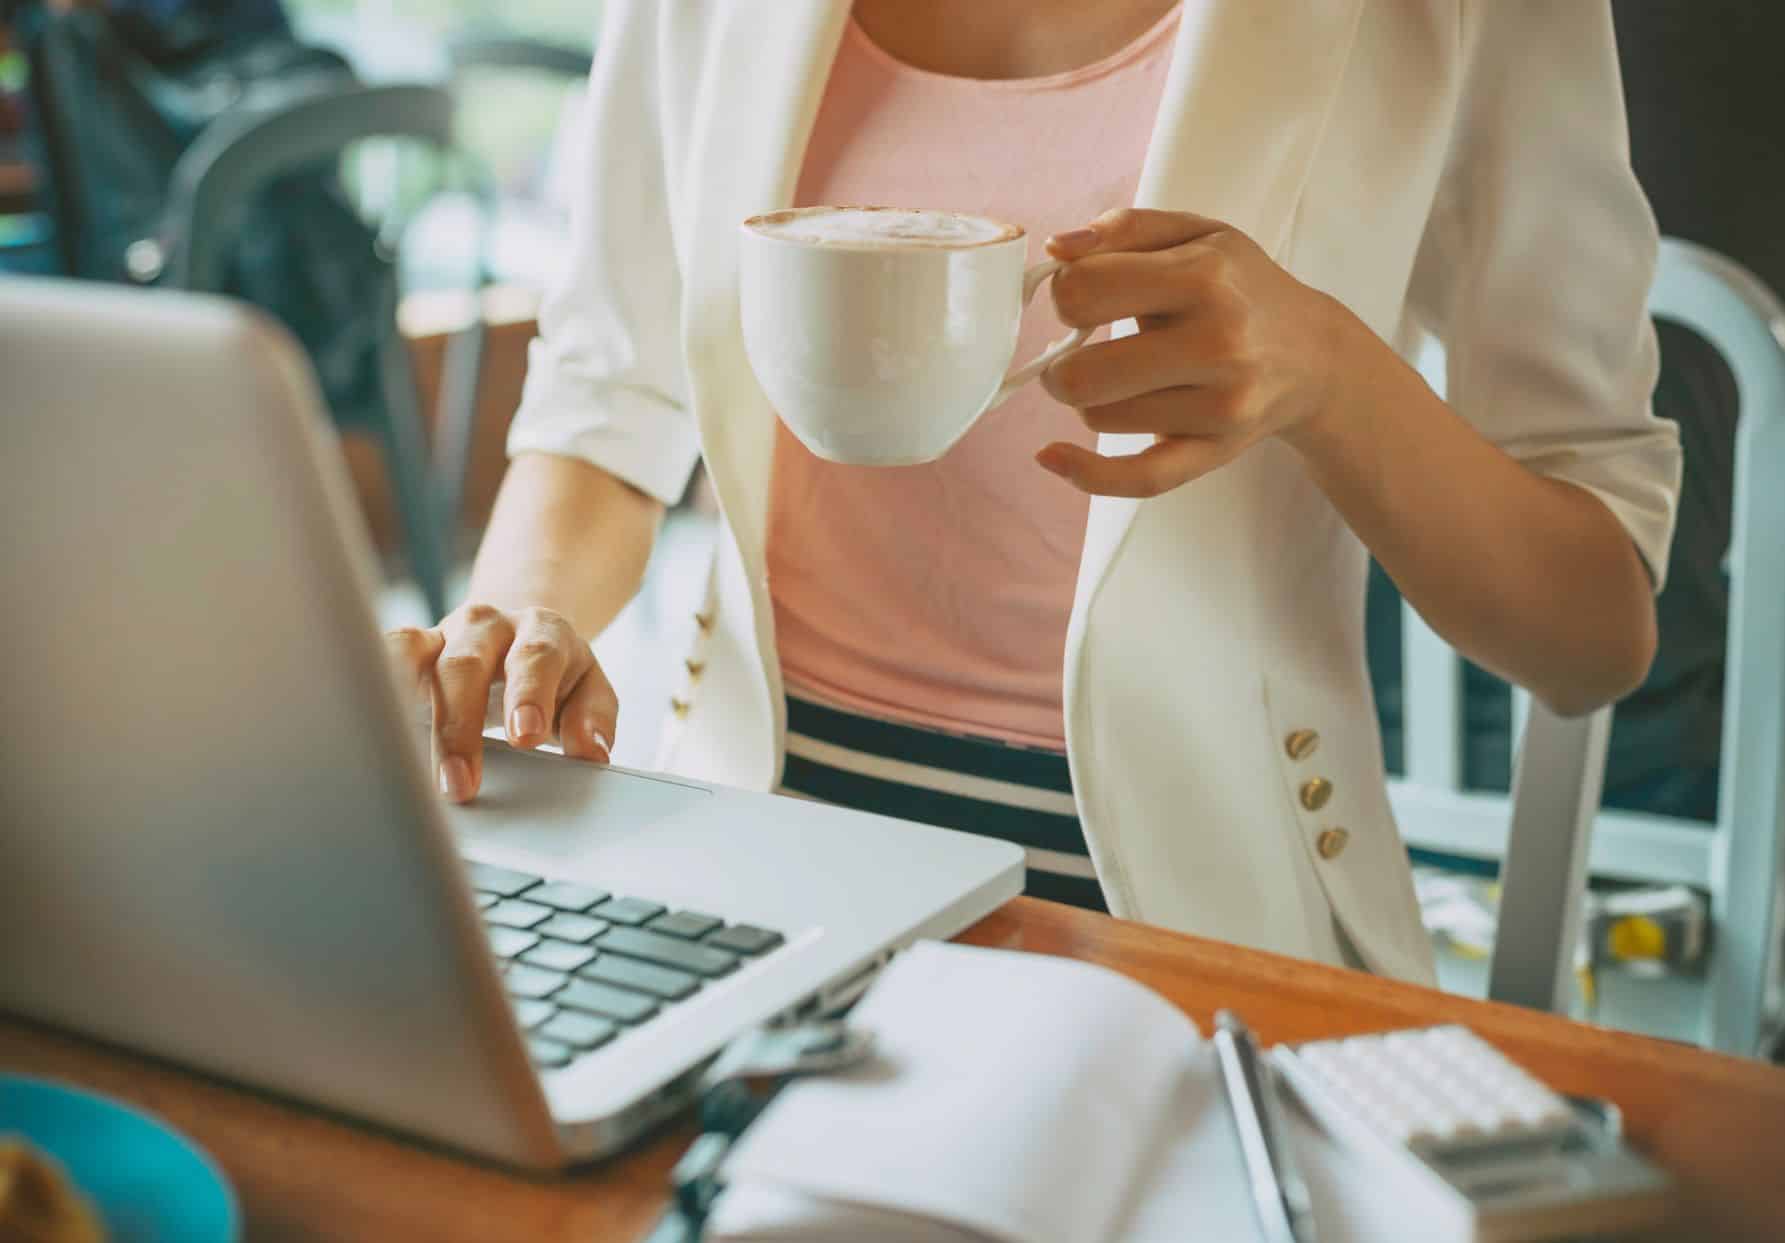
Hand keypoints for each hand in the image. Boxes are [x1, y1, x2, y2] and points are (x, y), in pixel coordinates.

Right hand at [384, 604, 616, 803]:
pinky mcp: (411, 647)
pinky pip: (383, 654)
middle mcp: (489, 626)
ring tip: (395, 754)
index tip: (524, 736)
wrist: (520, 633)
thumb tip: (590, 750)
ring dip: (403, 704)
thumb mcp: (588, 690)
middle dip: (460, 726)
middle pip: (466, 666)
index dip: (528, 695)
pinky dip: (371, 681)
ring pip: (413, 653)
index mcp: (542, 633)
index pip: (535, 658)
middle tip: (460, 782)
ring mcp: (444, 633)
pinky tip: (362, 721)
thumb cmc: (555, 675)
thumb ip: (592, 717)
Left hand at [1036, 208, 1360, 496]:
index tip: (1082, 298)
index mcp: (1204, 277)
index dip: (1066, 293)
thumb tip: (1055, 250)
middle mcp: (1217, 344)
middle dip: (1061, 362)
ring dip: (1093, 399)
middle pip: (1082, 374)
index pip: (1084, 291)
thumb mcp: (1194, 235)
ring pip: (1098, 417)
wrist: (1312, 354)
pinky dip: (1086, 473)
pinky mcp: (1215, 452)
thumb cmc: (1240, 288)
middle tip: (1078, 351)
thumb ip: (1123, 229)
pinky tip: (1054, 456)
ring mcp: (1219, 406)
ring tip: (1122, 376)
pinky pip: (1138, 479)